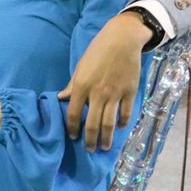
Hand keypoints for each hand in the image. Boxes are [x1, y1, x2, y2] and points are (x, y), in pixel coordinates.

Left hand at [58, 11, 149, 151]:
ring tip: (105, 147)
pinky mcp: (129, 92)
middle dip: (90, 139)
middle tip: (90, 149)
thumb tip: (61, 98)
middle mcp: (97, 93)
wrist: (121, 41)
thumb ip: (72, 85)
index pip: (74, 113)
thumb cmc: (97, 52)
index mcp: (81, 86)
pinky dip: (122, 122)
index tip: (73, 137)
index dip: (73, 128)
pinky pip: (125, 112)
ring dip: (107, 137)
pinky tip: (119, 128)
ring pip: (109, 122)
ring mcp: (115, 94)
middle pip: (92, 123)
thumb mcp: (80, 67)